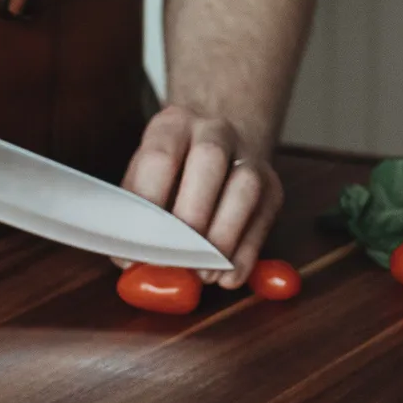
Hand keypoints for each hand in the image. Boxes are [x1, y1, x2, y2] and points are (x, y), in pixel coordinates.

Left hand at [122, 104, 282, 288]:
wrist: (219, 137)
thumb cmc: (173, 167)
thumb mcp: (146, 175)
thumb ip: (137, 212)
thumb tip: (129, 261)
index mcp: (173, 125)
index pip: (160, 157)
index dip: (148, 204)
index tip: (139, 246)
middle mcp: (214, 131)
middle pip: (209, 160)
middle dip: (191, 215)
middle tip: (176, 257)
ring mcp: (248, 156)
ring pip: (246, 186)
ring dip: (223, 236)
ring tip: (203, 273)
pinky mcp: (272, 186)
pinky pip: (264, 218)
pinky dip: (246, 253)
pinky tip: (227, 276)